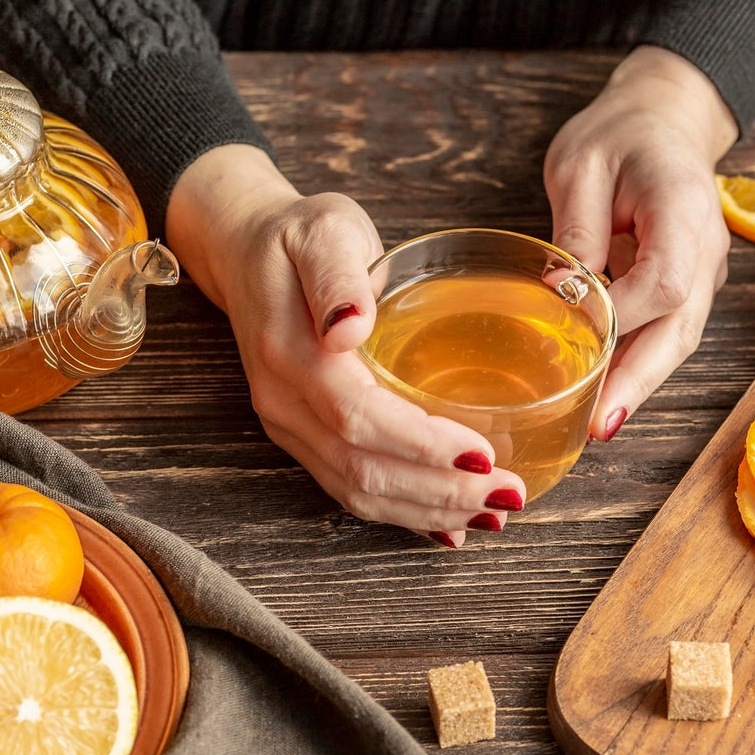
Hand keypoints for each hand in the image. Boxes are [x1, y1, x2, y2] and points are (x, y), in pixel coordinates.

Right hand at [165, 145, 525, 545]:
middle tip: (508, 497)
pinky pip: (348, 487)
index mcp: (291, 353)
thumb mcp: (324, 230)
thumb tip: (348, 327)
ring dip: (426, 512)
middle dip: (440, 492)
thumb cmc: (298, 236)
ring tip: (490, 516)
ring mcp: (288, 425)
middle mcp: (284, 402)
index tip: (483, 457)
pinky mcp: (301, 435)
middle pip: (362, 469)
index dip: (422, 445)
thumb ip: (337, 277)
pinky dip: (401, 512)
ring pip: (356, 490)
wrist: (246, 251)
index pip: (359, 417)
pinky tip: (446, 525)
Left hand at [543, 44, 738, 440]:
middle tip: (599, 424)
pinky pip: (669, 331)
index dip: (624, 319)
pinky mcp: (690, 284)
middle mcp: (707, 247)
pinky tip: (608, 392)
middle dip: (639, 380)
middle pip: (682, 327)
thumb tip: (560, 295)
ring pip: (679, 339)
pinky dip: (640, 364)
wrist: (664, 120)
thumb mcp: (580, 166)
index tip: (578, 340)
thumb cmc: (619, 136)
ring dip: (640, 383)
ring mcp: (705, 270)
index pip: (663, 281)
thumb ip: (575, 230)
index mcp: (683, 207)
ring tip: (599, 423)